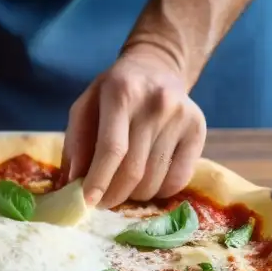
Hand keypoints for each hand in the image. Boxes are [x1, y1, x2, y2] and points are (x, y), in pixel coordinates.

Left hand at [62, 44, 206, 208]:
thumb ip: (77, 143)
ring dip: (134, 196)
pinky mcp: (199, 129)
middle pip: (134, 170)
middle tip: (102, 202)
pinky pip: (178, 180)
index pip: (112, 149)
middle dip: (113, 195)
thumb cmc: (114, 92)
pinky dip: (158, 192)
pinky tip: (148, 182)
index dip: (98, 181)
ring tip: (123, 188)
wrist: (156, 67)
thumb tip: (72, 184)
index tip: (86, 203)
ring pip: (154, 180)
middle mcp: (156, 103)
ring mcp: (181, 116)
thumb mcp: (86, 106)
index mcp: (121, 92)